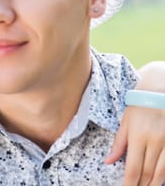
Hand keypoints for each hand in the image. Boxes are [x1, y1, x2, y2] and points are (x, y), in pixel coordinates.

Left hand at [105, 61, 164, 185]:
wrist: (159, 91)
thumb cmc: (139, 107)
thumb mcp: (125, 122)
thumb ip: (118, 144)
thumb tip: (108, 162)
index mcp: (138, 136)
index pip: (133, 168)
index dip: (130, 183)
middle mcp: (155, 141)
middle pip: (148, 172)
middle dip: (142, 185)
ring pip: (162, 171)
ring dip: (154, 183)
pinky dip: (164, 173)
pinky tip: (159, 179)